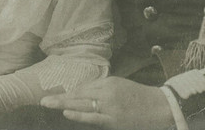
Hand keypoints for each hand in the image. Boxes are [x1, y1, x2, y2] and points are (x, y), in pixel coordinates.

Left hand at [40, 77, 173, 129]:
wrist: (161, 107)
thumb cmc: (140, 97)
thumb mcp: (120, 86)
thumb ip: (103, 89)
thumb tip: (83, 93)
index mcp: (109, 82)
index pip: (83, 87)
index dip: (68, 93)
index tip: (55, 95)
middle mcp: (107, 92)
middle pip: (79, 95)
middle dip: (60, 98)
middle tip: (43, 100)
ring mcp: (110, 106)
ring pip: (82, 105)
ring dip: (64, 105)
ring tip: (48, 105)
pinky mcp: (114, 120)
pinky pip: (92, 117)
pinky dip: (78, 114)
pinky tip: (67, 113)